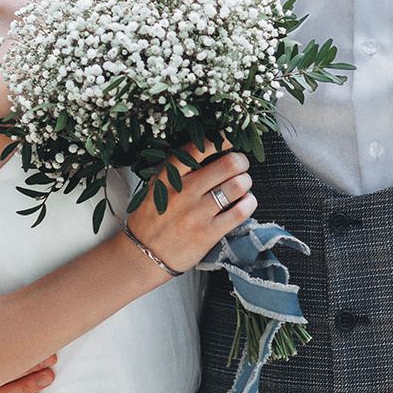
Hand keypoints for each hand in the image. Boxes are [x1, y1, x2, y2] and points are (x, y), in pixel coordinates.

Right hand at [125, 139, 255, 276]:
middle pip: (228, 164)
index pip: (199, 148)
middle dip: (241, 161)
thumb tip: (209, 150)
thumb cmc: (152, 218)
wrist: (143, 255)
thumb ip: (177, 169)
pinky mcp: (208, 233)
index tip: (229, 137)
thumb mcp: (156, 186)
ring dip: (246, 181)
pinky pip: (240, 212)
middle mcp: (184, 192)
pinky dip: (249, 202)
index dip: (221, 139)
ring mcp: (197, 213)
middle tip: (240, 165)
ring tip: (242, 184)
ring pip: (237, 186)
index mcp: (169, 176)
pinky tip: (245, 202)